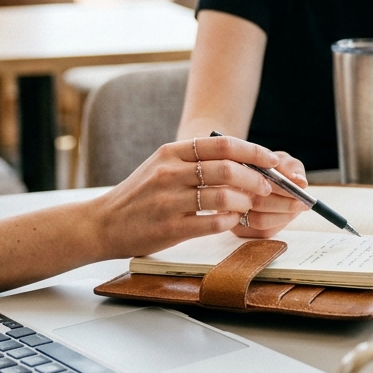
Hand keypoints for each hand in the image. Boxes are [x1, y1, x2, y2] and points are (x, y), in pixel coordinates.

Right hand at [88, 135, 308, 257]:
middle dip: (255, 178)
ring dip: (245, 201)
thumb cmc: (137, 195)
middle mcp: (170, 173)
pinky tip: (230, 220)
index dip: (253, 151)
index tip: (270, 159)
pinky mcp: (170, 227)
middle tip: (265, 186)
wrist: (101, 223)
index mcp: (171, 153)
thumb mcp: (160, 167)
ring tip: (248, 205)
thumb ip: (193, 161)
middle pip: (228, 169)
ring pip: (224, 195)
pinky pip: (212, 222)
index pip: (223, 144)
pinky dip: (229, 220)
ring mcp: (170, 201)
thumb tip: (239, 160)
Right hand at [232, 150, 309, 237]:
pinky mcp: (238, 229)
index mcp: (235, 171)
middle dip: (286, 203)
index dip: (281, 186)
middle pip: (257, 202)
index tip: (299, 188)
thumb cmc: (272, 169)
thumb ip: (291, 168)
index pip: (255, 180)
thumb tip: (300, 182)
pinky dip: (279, 222)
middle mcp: (227, 192)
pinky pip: (261, 231)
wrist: (262, 184)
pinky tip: (287, 213)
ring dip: (285, 214)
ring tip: (299, 206)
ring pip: (259, 220)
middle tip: (304, 201)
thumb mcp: (281, 161)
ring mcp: (230, 213)